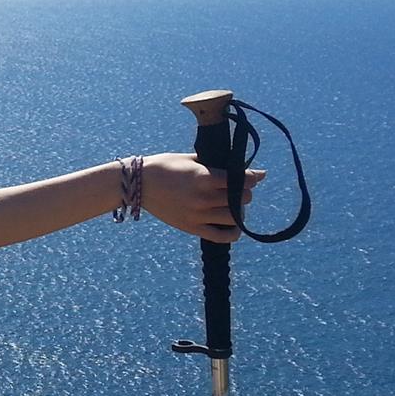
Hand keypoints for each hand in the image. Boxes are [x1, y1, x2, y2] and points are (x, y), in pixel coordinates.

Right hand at [141, 152, 265, 243]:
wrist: (138, 184)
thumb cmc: (164, 167)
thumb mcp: (190, 159)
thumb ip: (216, 163)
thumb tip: (243, 169)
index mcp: (204, 177)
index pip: (242, 180)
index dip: (253, 177)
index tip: (256, 176)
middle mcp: (203, 197)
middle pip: (242, 198)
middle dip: (244, 192)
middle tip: (238, 189)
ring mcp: (198, 215)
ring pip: (235, 217)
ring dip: (239, 210)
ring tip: (232, 205)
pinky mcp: (191, 227)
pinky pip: (221, 236)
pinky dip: (232, 232)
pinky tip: (232, 226)